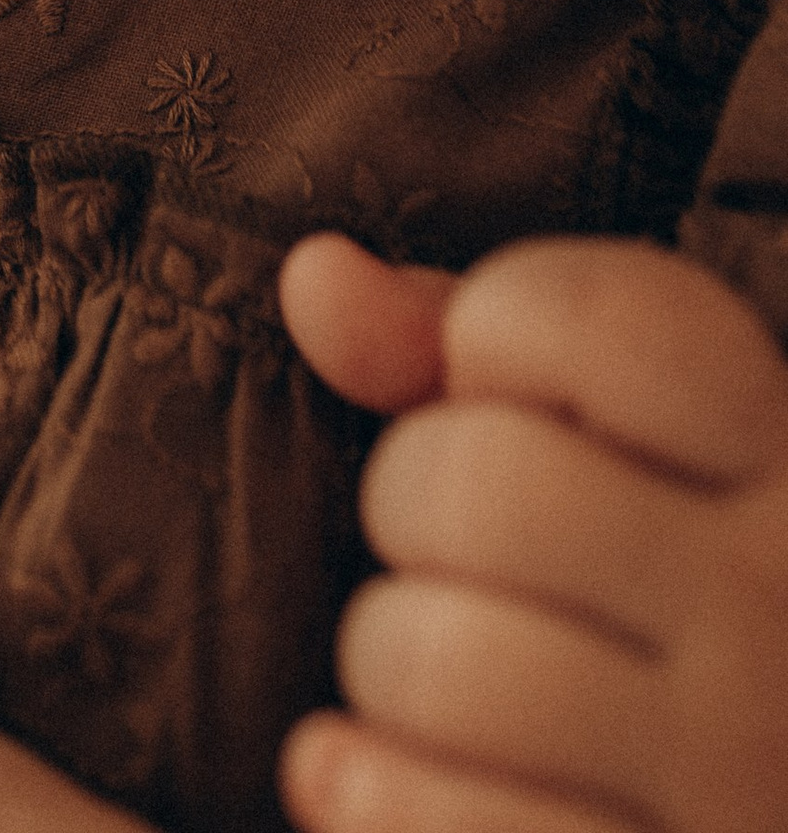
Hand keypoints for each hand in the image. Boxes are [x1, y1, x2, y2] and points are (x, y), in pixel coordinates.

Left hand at [279, 230, 787, 831]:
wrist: (757, 773)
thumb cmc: (661, 591)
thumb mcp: (613, 440)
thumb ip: (460, 342)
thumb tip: (313, 275)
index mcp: (778, 462)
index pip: (595, 317)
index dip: (492, 333)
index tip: (497, 392)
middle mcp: (772, 604)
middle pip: (476, 486)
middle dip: (411, 502)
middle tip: (451, 549)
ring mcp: (731, 766)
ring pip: (436, 660)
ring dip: (389, 662)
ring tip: (438, 672)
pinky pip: (428, 821)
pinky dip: (362, 792)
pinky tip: (362, 770)